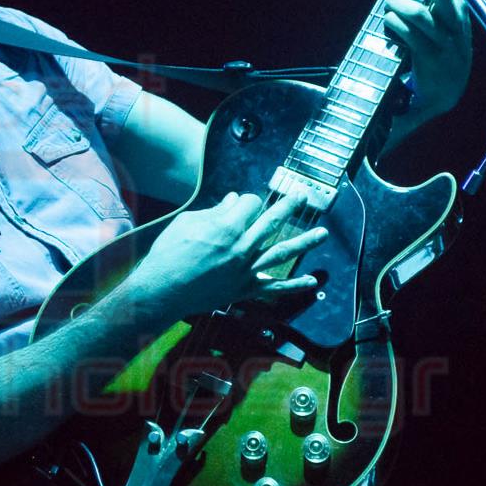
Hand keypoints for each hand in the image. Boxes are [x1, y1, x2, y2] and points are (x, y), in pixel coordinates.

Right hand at [132, 192, 326, 318]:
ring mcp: (246, 269)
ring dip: (304, 242)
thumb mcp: (187, 223)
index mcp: (226, 226)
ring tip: (323, 234)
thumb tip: (232, 201)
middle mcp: (242, 247)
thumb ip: (214, 211)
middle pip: (272, 222)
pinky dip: (294, 285)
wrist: (162, 289)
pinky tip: (311, 281)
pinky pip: (274, 287)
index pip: (250, 203)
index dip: (248, 200)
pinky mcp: (244, 289)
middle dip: (289, 206)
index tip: (243, 202)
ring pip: (282, 252)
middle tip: (303, 196)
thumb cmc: (170, 253)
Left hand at [383, 0, 472, 117]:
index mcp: (459, 4)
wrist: (447, 89)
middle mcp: (455, 18)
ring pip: (416, 10)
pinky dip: (392, 24)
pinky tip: (390, 27)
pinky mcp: (430, 56)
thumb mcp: (442, 18)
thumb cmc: (439, 46)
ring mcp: (444, 38)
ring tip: (390, 9)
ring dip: (395, 4)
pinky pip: (406, 32)